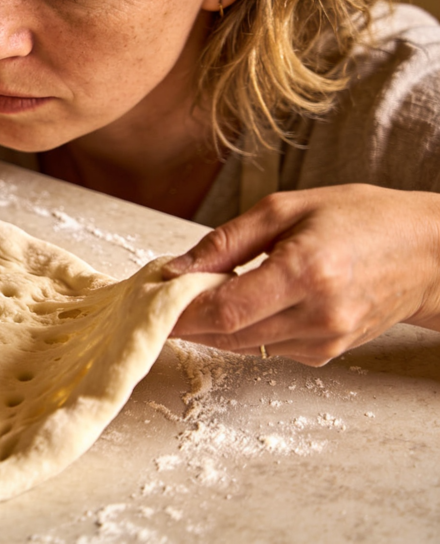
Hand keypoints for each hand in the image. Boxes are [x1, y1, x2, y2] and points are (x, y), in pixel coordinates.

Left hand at [164, 184, 439, 365]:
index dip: (179, 311)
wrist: (428, 253)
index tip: (150, 301)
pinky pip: (267, 348)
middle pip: (228, 334)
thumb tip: (175, 268)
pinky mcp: (327, 354)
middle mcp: (317, 315)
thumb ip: (226, 241)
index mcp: (305, 272)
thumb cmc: (361, 219)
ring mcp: (325, 340)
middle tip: (162, 298)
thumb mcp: (286, 209)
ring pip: (243, 346)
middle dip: (188, 319)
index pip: (223, 309)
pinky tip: (243, 304)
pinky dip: (245, 330)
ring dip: (213, 326)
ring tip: (196, 297)